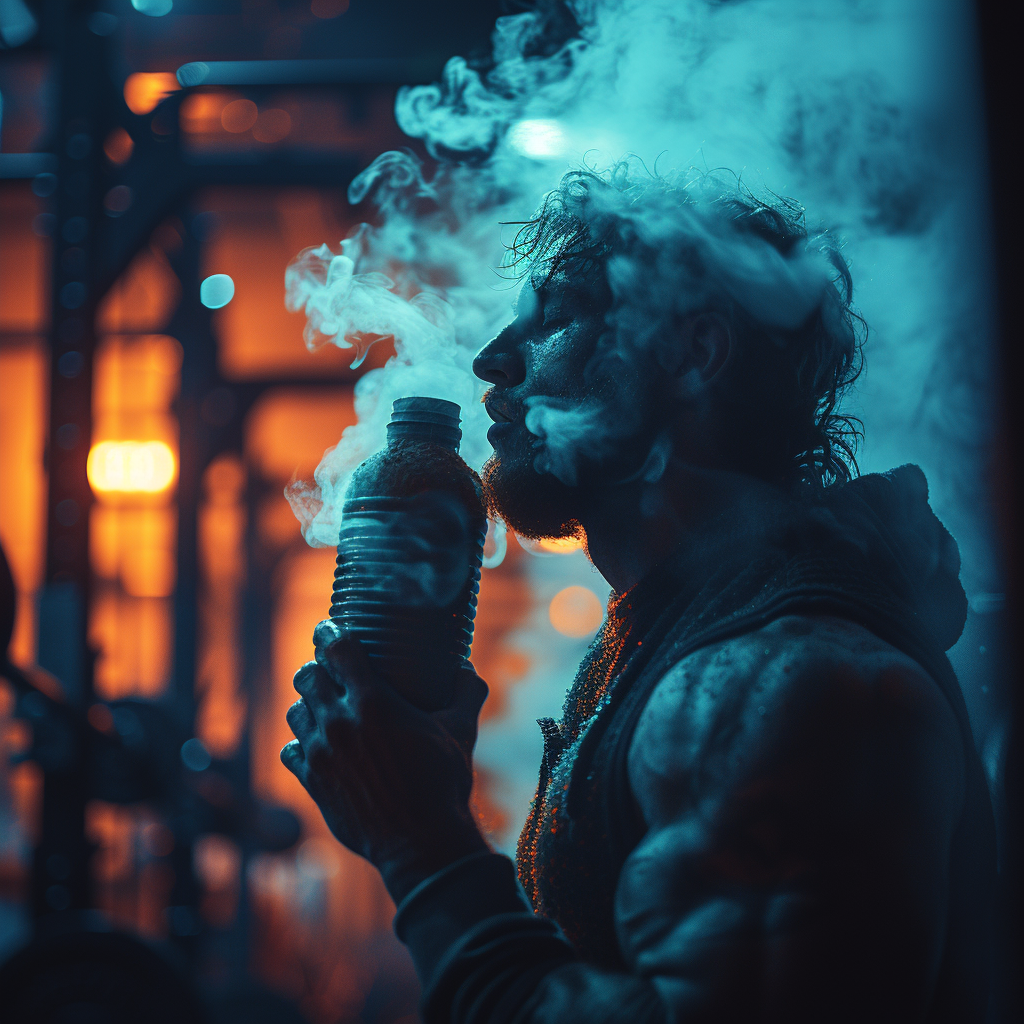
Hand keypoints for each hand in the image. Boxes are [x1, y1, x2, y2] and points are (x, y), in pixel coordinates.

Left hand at [281, 620, 490, 901]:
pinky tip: (316, 743)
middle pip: (307, 676)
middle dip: (316, 666)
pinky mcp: (312, 782)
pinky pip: (290, 750)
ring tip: (323, 705)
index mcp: (372, 702)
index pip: (336, 649)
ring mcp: (320, 754)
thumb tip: (467, 667)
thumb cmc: (443, 783)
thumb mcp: (461, 731)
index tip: (328, 628)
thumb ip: (466, 692)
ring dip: (308, 703)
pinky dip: (300, 742)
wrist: (421, 844)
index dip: (329, 632)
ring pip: (296, 711)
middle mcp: (339, 722)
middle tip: (328, 668)